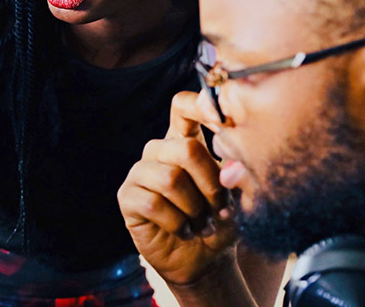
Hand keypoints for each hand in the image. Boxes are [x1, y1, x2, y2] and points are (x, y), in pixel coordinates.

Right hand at [118, 91, 236, 285]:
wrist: (204, 259)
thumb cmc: (220, 221)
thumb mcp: (237, 196)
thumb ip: (235, 175)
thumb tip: (230, 167)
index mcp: (185, 141)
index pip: (183, 106)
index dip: (200, 105)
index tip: (222, 122)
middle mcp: (159, 151)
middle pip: (186, 148)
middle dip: (211, 184)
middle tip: (219, 207)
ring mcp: (140, 173)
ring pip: (171, 179)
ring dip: (195, 208)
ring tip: (202, 222)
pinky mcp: (128, 197)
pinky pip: (153, 203)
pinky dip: (178, 223)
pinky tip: (185, 231)